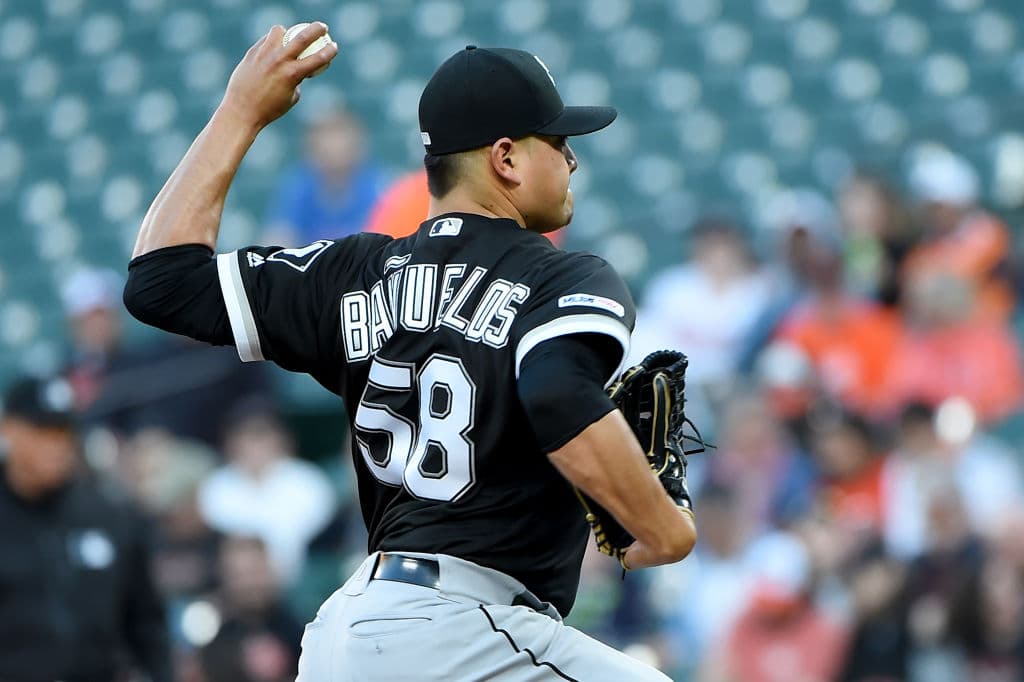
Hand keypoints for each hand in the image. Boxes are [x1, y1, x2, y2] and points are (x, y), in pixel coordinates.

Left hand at [220, 23, 338, 128]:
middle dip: (317, 29)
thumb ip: (297, 80)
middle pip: (303, 37)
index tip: (334, 46)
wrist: (242, 111)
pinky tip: (272, 48)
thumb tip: (300, 69)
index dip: (330, 50)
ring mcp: (264, 55)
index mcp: (293, 74)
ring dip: (286, 32)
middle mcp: (280, 61)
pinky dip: (272, 42)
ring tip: (287, 37)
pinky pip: (265, 40)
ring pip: (279, 31)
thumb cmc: (270, 109)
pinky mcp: (252, 53)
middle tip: (323, 27)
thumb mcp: (291, 97)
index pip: (319, 58)